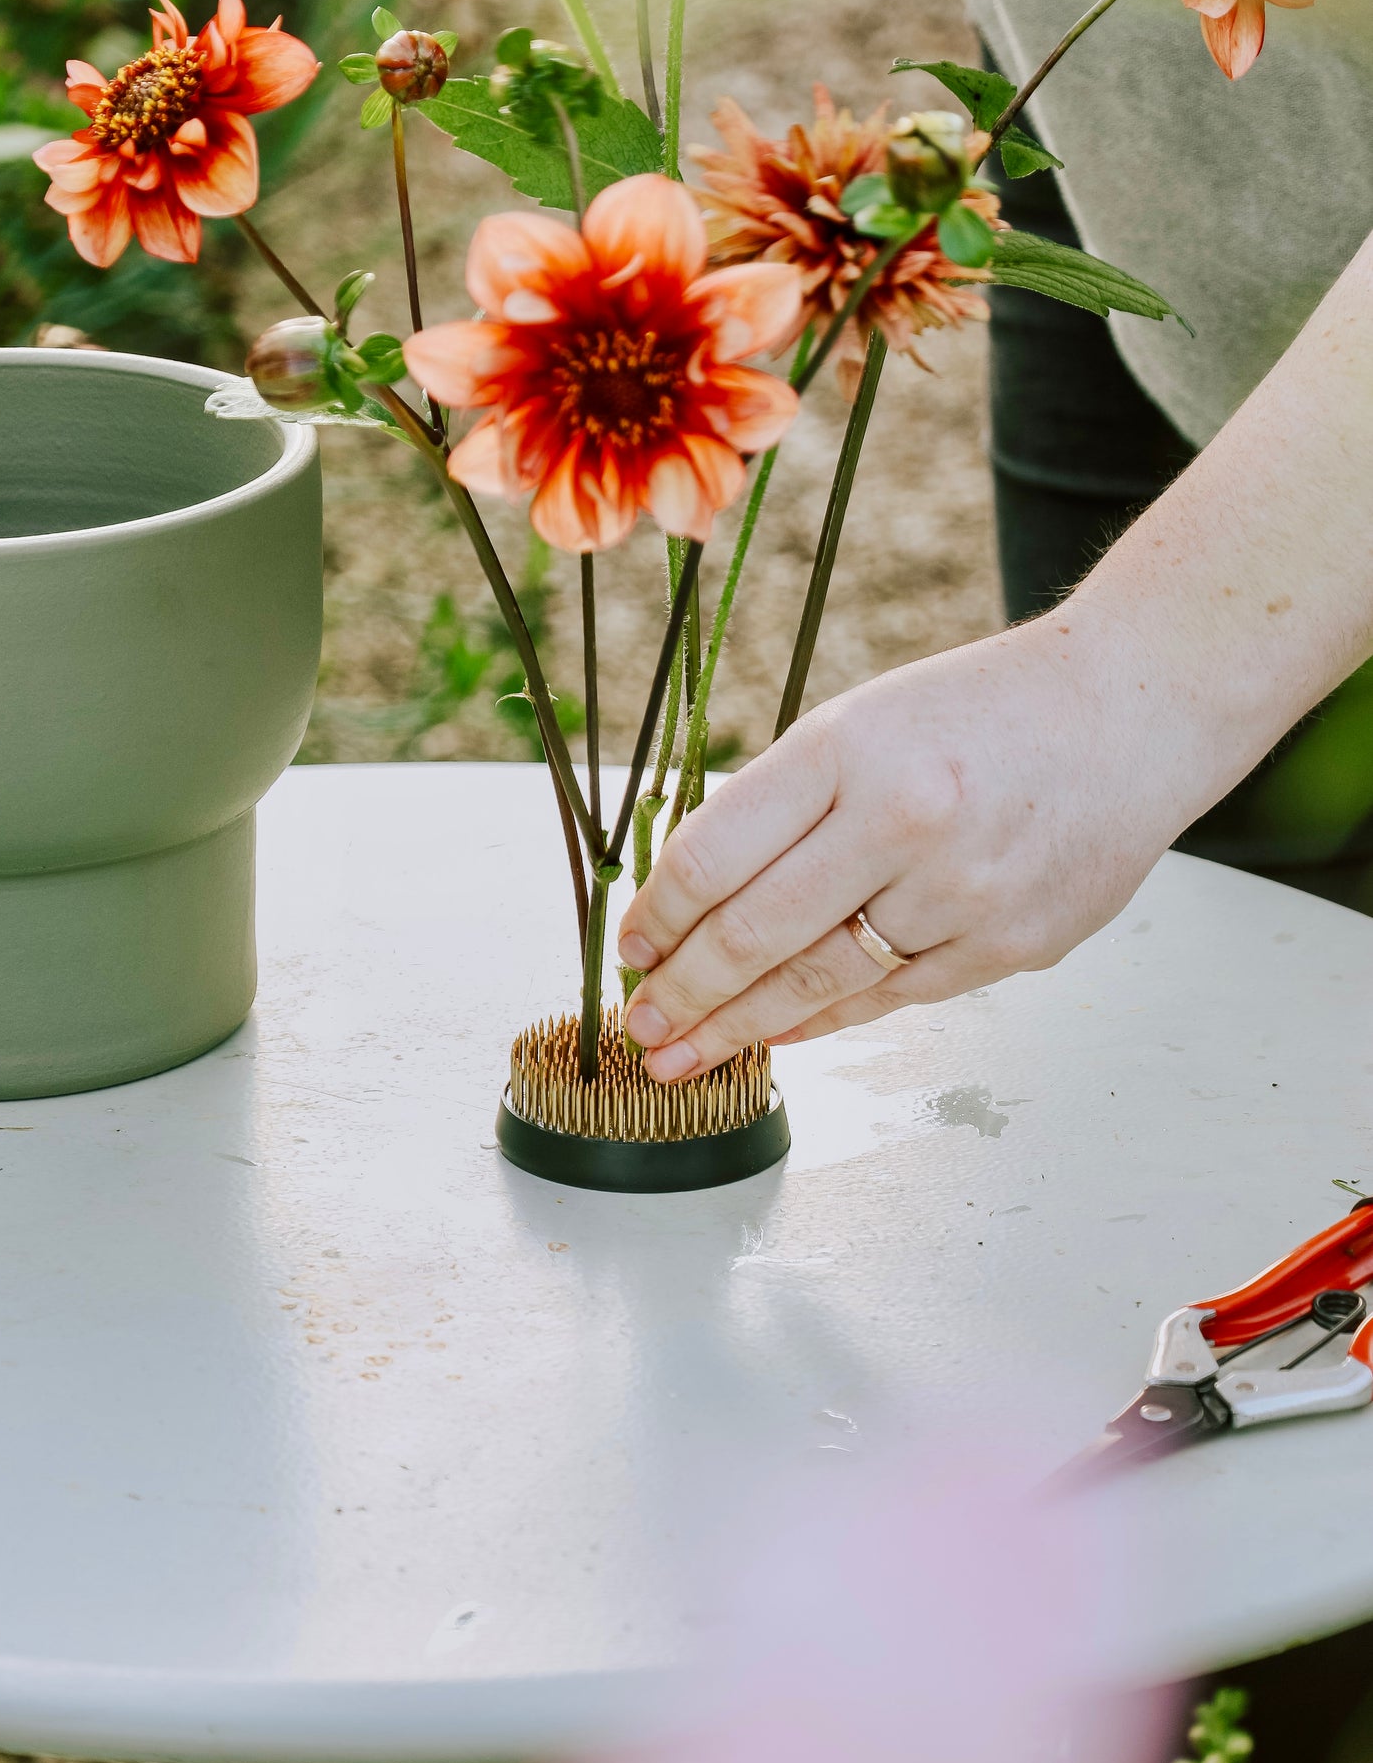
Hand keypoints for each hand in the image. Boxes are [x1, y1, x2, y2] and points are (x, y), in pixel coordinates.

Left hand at [617, 612, 1213, 1076]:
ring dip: (739, 1025)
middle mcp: (904, 819)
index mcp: (849, 748)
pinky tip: (779, 1033)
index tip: (629, 946)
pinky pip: (893, 998)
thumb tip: (693, 899)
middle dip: (682, 992)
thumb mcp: (864, 720)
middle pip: (755, 933)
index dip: (659, 913)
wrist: (1132, 710)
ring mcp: (962, 891)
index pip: (716, 852)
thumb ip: (784, 803)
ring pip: (820, 982)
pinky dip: (824, 1021)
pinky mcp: (1012, 945)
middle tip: (639, 1026)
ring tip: (686, 1052)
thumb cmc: (983, 712)